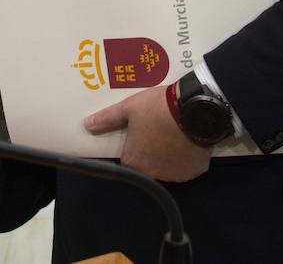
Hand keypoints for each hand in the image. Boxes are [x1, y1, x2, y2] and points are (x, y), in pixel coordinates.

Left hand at [85, 85, 211, 182]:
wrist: (194, 108)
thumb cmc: (157, 108)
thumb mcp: (129, 108)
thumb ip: (108, 119)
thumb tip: (87, 125)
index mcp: (134, 161)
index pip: (129, 158)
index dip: (135, 144)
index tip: (142, 132)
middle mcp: (153, 174)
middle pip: (149, 165)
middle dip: (153, 152)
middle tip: (160, 131)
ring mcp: (176, 175)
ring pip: (169, 167)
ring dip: (169, 156)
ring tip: (175, 134)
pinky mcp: (194, 171)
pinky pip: (188, 166)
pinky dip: (187, 158)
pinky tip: (188, 141)